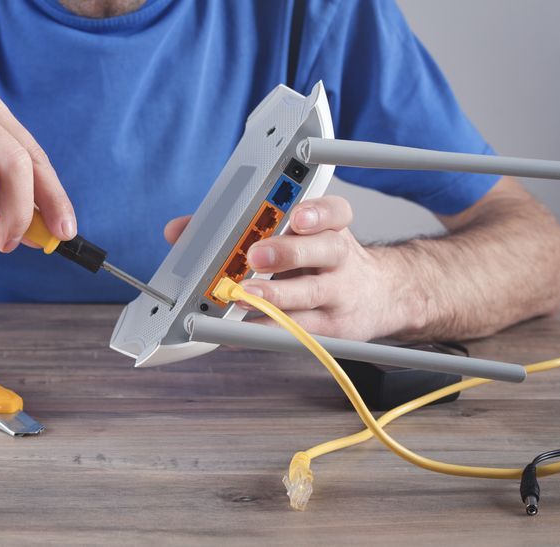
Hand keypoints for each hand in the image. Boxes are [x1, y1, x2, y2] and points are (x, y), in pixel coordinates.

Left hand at [164, 196, 403, 339]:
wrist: (381, 296)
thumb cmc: (321, 260)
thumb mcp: (293, 235)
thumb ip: (236, 229)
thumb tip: (178, 231)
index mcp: (330, 227)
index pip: (335, 211)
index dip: (318, 213)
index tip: (297, 215)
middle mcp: (340, 258)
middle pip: (326, 249)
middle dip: (288, 252)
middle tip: (255, 255)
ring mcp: (339, 294)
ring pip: (312, 294)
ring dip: (276, 296)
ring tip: (245, 296)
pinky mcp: (331, 328)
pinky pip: (298, 330)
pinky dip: (266, 331)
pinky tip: (238, 332)